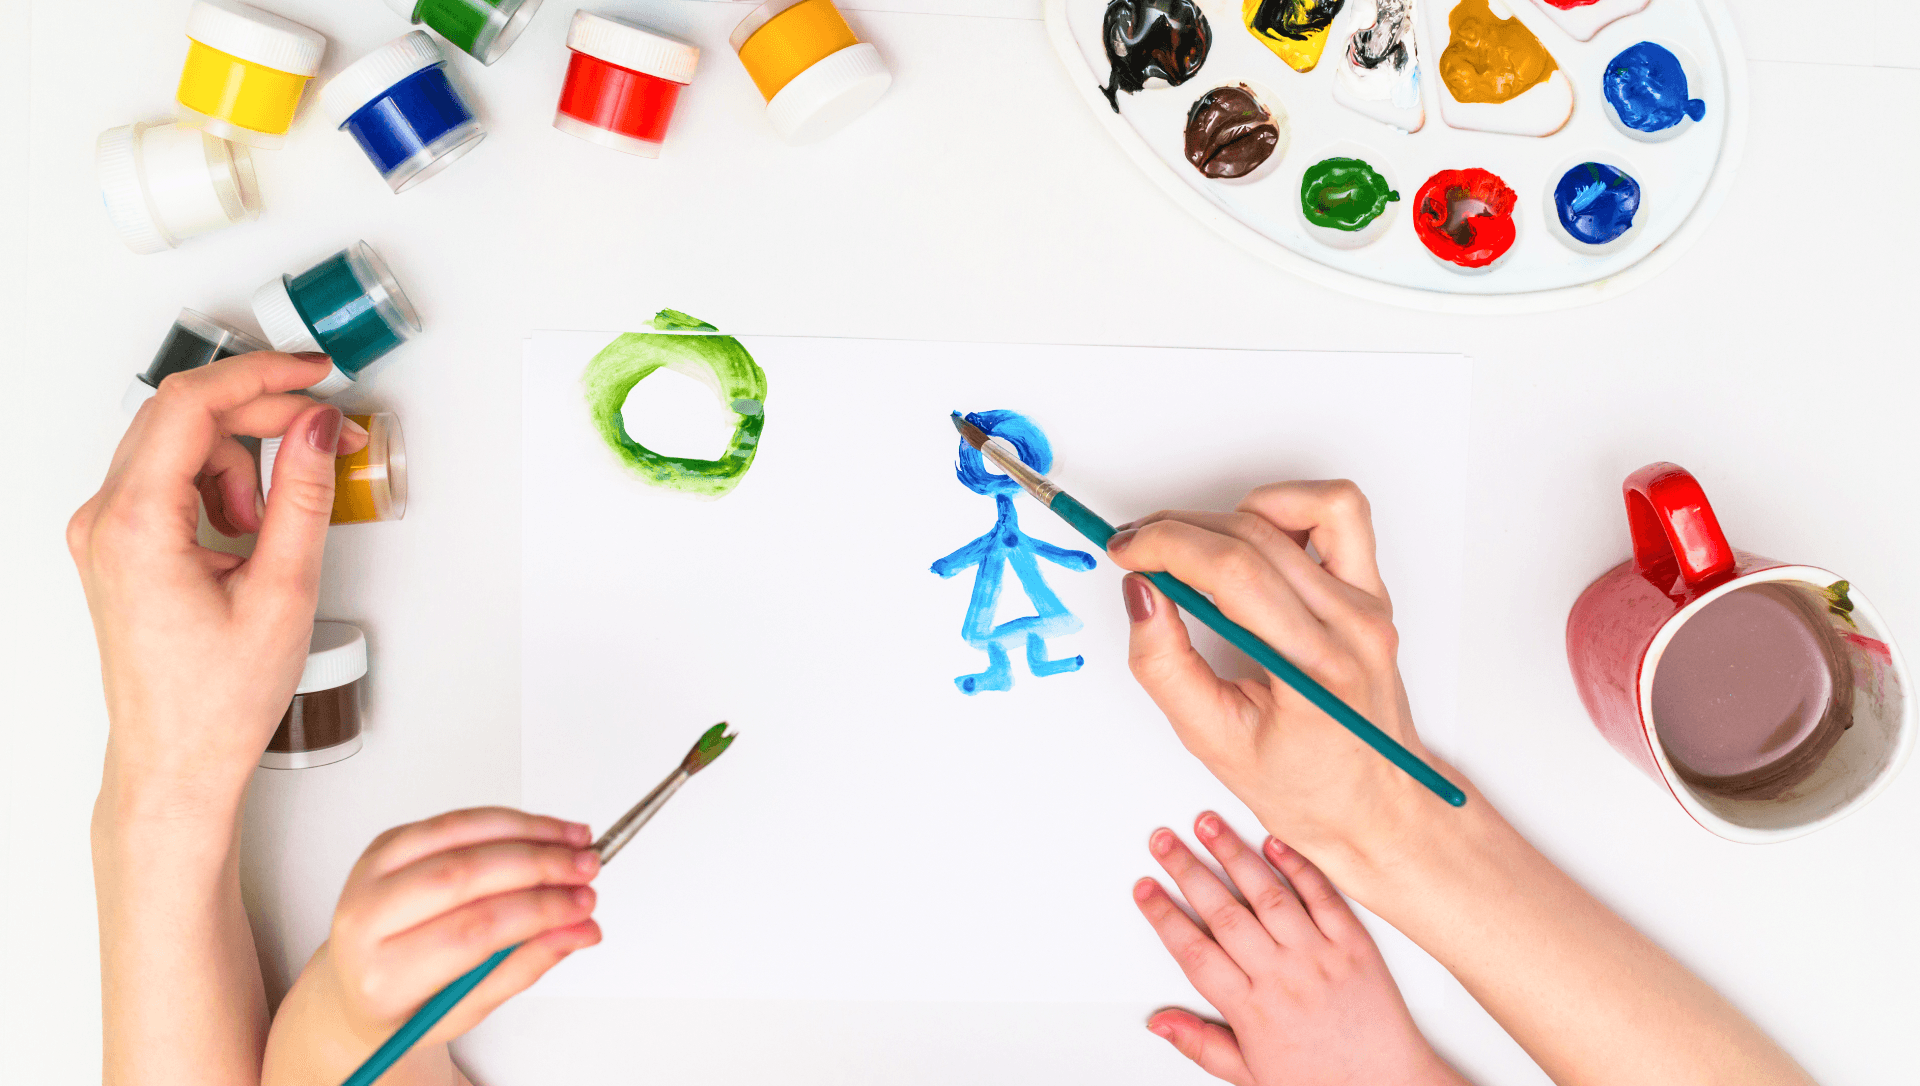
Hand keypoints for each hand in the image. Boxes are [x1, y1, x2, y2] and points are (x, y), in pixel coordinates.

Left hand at [68, 352, 366, 801]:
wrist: (177, 760)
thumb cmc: (217, 698)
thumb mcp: (283, 590)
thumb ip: (303, 496)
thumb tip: (315, 427)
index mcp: (135, 526)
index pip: (191, 406)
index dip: (260, 376)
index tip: (314, 374)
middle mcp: (103, 520)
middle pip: (181, 416)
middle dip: (259, 415)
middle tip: (322, 432)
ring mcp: (103, 532)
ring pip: (177, 445)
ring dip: (238, 461)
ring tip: (267, 525)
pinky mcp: (117, 545)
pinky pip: (168, 479)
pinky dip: (217, 486)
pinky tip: (242, 534)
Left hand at [265, 809, 603, 1084]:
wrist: (356, 987)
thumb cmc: (407, 1003)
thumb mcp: (466, 1008)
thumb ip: (524, 966)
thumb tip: (579, 930)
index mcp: (384, 975)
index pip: (472, 930)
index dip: (537, 911)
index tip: (583, 907)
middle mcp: (366, 919)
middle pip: (463, 875)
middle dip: (539, 866)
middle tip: (587, 868)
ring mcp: (370, 873)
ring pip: (458, 834)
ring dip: (528, 832)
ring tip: (575, 841)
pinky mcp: (386, 844)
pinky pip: (453, 820)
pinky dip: (505, 820)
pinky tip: (541, 830)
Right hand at [1105, 480, 1459, 877]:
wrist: (1376, 809)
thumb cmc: (1307, 790)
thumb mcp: (1213, 742)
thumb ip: (1165, 666)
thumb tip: (1140, 593)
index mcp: (1316, 670)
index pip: (1234, 571)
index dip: (1166, 545)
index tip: (1125, 551)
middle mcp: (1353, 626)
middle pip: (1254, 534)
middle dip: (1178, 529)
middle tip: (1136, 550)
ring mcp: (1370, 604)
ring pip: (1300, 507)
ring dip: (1232, 514)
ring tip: (1199, 552)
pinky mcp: (1373, 592)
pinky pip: (1338, 513)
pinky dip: (1288, 508)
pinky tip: (1253, 542)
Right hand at [1134, 815, 1465, 1085]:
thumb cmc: (1323, 1081)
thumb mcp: (1250, 1075)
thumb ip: (1201, 1045)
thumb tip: (1159, 1023)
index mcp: (1251, 1009)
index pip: (1194, 951)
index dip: (1164, 916)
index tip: (1145, 888)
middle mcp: (1282, 976)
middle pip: (1223, 912)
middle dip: (1187, 870)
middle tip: (1164, 840)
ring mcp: (1318, 956)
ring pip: (1267, 895)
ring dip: (1234, 855)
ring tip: (1209, 825)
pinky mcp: (1353, 944)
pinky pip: (1322, 896)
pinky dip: (1298, 865)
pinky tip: (1274, 841)